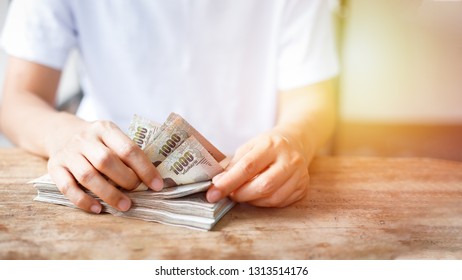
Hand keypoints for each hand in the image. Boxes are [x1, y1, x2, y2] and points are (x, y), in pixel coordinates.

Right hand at [46, 118, 163, 213]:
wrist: (59, 131)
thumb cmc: (97, 141)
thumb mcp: (112, 137)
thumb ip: (128, 153)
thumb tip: (153, 179)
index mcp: (105, 129)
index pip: (128, 149)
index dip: (144, 169)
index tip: (157, 185)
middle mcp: (85, 139)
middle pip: (106, 161)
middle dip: (126, 179)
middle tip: (137, 191)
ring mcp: (68, 153)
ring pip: (87, 176)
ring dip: (109, 193)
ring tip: (125, 205)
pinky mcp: (54, 167)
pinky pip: (67, 187)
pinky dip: (83, 200)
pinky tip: (98, 209)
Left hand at [206, 127, 311, 206]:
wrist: (296, 141)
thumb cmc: (268, 145)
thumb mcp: (249, 147)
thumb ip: (234, 165)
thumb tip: (218, 183)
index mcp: (271, 145)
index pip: (248, 166)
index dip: (228, 182)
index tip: (213, 193)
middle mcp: (289, 159)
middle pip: (263, 185)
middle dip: (240, 195)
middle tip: (228, 195)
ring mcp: (299, 174)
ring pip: (273, 198)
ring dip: (252, 201)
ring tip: (243, 194)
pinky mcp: (303, 187)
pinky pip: (280, 202)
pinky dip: (265, 203)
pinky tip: (259, 195)